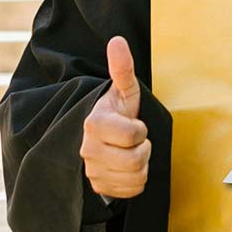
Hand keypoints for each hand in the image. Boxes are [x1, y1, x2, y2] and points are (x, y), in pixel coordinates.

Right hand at [80, 35, 150, 197]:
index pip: (133, 134)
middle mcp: (87, 149)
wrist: (102, 139)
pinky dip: (135, 181)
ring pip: (135, 177)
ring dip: (141, 165)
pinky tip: (127, 169)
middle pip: (135, 160)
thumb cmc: (117, 113)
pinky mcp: (98, 187)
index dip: (141, 130)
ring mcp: (91, 170)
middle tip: (135, 141)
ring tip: (131, 153)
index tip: (134, 125)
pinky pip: (131, 191)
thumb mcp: (124, 91)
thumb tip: (118, 40)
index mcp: (94, 123)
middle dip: (143, 149)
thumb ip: (122, 68)